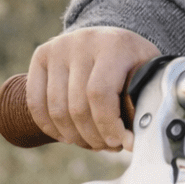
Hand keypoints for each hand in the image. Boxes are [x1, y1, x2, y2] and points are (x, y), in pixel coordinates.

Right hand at [27, 27, 161, 151]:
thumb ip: (146, 101)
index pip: (100, 94)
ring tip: (91, 143)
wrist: (110, 37)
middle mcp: (83, 42)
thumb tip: (134, 142)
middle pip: (77, 106)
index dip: (108, 125)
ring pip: (56, 109)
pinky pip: (36, 102)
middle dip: (93, 136)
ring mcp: (59, 48)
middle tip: (108, 146)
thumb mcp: (148, 72)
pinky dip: (50, 127)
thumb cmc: (133, 61)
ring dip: (74, 136)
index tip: (121, 142)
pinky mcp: (41, 55)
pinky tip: (67, 136)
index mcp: (114, 45)